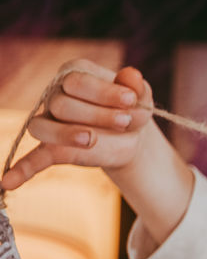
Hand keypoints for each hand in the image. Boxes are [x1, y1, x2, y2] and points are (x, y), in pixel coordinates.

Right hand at [0, 59, 155, 190]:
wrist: (131, 135)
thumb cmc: (131, 109)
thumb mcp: (141, 96)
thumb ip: (136, 86)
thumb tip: (132, 75)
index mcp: (74, 75)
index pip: (76, 80)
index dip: (104, 91)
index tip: (131, 101)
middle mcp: (55, 96)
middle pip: (62, 104)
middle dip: (97, 114)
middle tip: (125, 122)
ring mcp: (51, 123)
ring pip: (41, 127)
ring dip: (65, 134)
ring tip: (91, 140)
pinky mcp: (54, 149)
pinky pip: (32, 159)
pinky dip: (22, 170)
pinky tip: (9, 182)